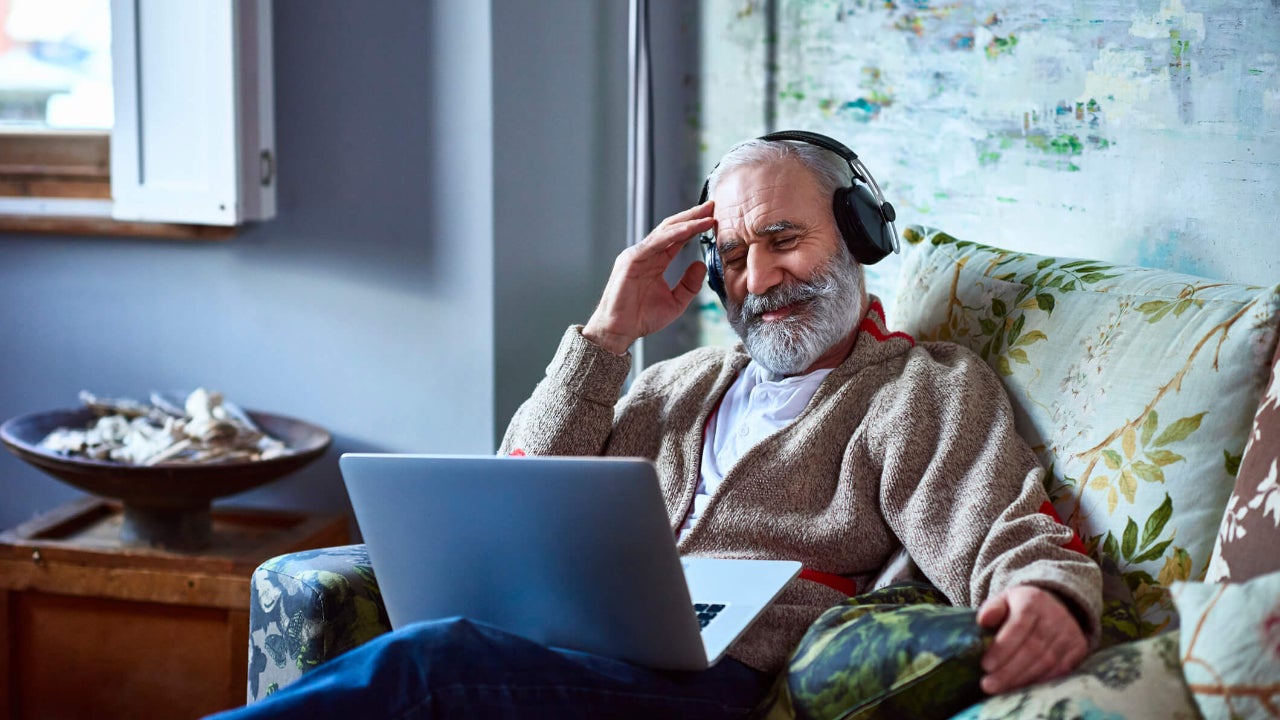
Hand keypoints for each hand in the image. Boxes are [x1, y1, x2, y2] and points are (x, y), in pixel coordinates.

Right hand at [582, 201, 713, 354]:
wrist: (618, 331)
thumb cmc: (641, 318)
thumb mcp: (675, 302)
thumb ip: (689, 284)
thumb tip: (701, 264)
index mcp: (655, 261)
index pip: (677, 238)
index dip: (695, 227)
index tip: (713, 219)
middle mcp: (646, 254)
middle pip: (672, 228)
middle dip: (692, 216)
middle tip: (712, 206)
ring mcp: (637, 255)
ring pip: (665, 231)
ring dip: (687, 221)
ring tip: (706, 214)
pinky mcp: (631, 260)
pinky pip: (656, 243)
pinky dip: (674, 235)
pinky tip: (690, 229)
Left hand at [976, 585, 1087, 694]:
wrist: (1054, 606)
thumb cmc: (1020, 607)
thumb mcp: (1004, 600)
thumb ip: (992, 608)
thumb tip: (983, 621)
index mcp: (1033, 601)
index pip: (1018, 626)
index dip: (1002, 648)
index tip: (986, 665)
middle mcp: (1055, 616)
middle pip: (1032, 648)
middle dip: (1009, 670)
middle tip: (989, 685)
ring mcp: (1070, 633)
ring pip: (1046, 662)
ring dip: (1022, 680)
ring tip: (1000, 690)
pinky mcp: (1079, 648)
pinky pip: (1060, 670)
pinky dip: (1040, 682)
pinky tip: (1021, 690)